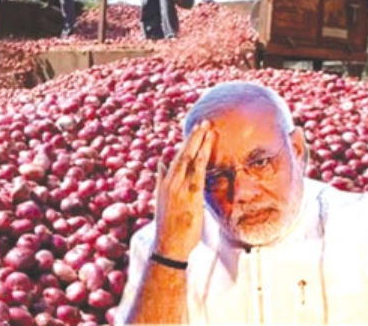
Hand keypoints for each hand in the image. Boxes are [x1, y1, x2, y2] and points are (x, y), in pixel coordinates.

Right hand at [153, 121, 215, 259]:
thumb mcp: (162, 200)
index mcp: (165, 182)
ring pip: (190, 159)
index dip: (187, 143)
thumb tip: (161, 164)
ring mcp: (180, 188)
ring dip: (199, 142)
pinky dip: (201, 158)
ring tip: (207, 128)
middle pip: (184, 154)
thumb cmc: (168, 226)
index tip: (195, 131)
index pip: (177, 157)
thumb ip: (162, 180)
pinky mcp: (190, 196)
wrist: (167, 246)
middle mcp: (171, 182)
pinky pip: (198, 173)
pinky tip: (206, 148)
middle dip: (194, 137)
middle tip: (203, 122)